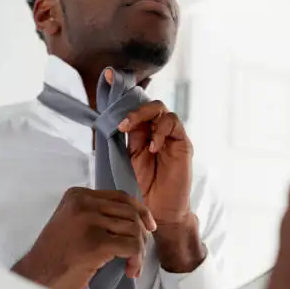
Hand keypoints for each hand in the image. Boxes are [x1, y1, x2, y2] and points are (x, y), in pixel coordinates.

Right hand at [11, 187, 156, 288]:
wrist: (36, 280)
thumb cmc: (55, 257)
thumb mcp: (73, 224)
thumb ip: (97, 214)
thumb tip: (136, 217)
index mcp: (77, 195)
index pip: (121, 197)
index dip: (141, 212)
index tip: (149, 228)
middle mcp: (83, 203)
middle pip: (131, 213)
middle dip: (141, 236)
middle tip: (137, 256)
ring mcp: (88, 221)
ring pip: (134, 230)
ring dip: (139, 251)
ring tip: (131, 266)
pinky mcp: (95, 242)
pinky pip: (132, 247)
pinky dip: (136, 260)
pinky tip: (129, 271)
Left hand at [106, 70, 192, 224]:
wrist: (159, 212)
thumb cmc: (140, 190)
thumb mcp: (124, 162)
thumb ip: (120, 141)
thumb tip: (107, 120)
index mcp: (138, 134)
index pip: (131, 107)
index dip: (120, 91)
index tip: (108, 76)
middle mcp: (154, 131)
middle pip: (146, 103)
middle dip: (132, 106)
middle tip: (120, 122)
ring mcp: (169, 136)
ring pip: (161, 109)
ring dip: (144, 116)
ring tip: (130, 130)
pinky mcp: (182, 144)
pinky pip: (173, 124)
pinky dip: (161, 131)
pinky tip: (153, 147)